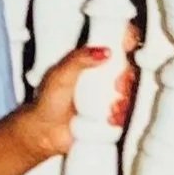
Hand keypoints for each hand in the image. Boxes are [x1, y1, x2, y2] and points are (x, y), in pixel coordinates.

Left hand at [19, 27, 134, 158]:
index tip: (128, 48)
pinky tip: (111, 117)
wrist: (45, 132)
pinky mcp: (107, 113)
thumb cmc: (47, 102)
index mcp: (88, 60)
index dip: (126, 42)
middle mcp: (99, 76)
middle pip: (126, 68)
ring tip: (112, 107)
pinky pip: (124, 111)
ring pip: (128, 90)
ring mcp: (104, 95)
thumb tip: (104, 51)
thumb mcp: (60, 75)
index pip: (113, 43)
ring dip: (125, 98)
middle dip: (126, 78)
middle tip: (116, 86)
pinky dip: (121, 114)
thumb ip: (79, 59)